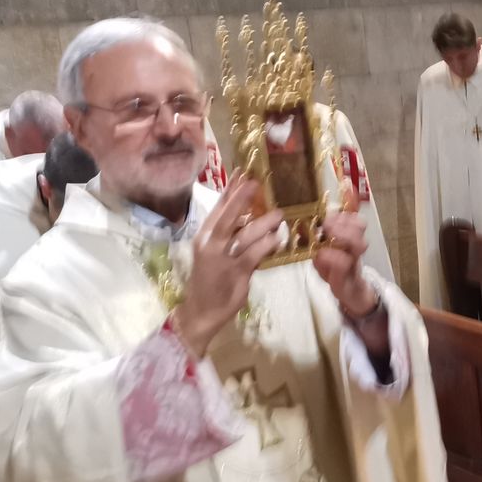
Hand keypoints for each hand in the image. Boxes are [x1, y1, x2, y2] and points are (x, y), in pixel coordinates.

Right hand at [174, 175, 281, 358]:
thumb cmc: (211, 279)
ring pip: (244, 235)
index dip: (230, 190)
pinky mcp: (235, 273)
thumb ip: (233, 235)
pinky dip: (267, 245)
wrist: (202, 309)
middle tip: (256, 182)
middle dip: (241, 198)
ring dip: (263, 223)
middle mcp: (210, 244)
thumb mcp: (217, 252)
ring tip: (279, 214)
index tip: (241, 172)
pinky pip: (254, 255)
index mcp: (205, 235)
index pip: (218, 209)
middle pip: (227, 216)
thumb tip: (252, 216)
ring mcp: (222, 258)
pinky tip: (278, 238)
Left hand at [313, 181, 376, 316]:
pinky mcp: (349, 278)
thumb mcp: (325, 246)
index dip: (351, 200)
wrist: (350, 294)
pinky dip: (334, 258)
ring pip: (359, 244)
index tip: (346, 186)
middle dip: (345, 220)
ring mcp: (354, 262)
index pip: (352, 213)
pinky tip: (322, 255)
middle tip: (328, 222)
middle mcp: (354, 246)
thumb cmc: (335, 268)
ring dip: (344, 236)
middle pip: (360, 226)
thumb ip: (317, 232)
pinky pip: (345, 265)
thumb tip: (299, 218)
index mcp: (348, 235)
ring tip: (328, 235)